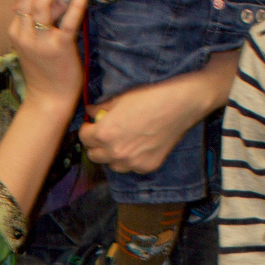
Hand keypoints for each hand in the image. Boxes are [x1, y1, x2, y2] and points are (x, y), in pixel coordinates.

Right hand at [8, 0, 88, 114]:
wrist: (49, 100)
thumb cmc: (46, 71)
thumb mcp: (36, 42)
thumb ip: (43, 19)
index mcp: (16, 30)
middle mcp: (23, 33)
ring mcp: (39, 41)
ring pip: (41, 4)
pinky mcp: (58, 49)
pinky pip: (66, 22)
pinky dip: (75, 3)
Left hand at [83, 74, 205, 174]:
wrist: (180, 105)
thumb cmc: (150, 98)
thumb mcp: (120, 99)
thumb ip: (101, 108)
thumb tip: (91, 112)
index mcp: (104, 133)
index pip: (84, 137)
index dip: (88, 129)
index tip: (92, 125)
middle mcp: (115, 152)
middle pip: (94, 155)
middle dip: (96, 144)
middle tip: (105, 134)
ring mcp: (132, 162)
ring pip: (112, 164)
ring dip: (112, 155)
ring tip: (122, 141)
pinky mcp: (147, 166)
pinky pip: (131, 167)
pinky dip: (131, 159)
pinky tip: (139, 146)